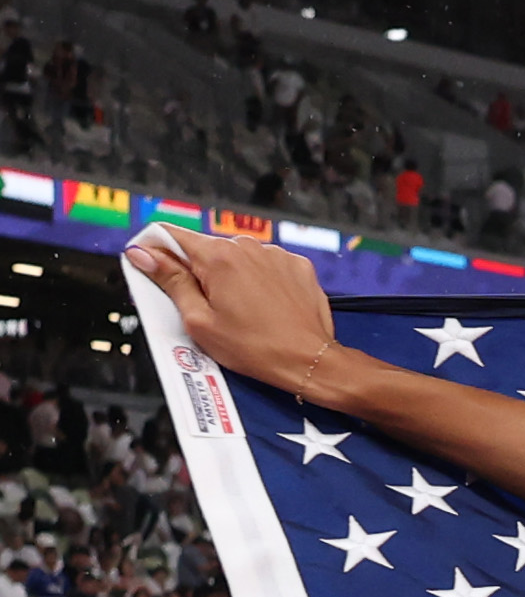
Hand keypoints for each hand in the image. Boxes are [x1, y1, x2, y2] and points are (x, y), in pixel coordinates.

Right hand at [130, 226, 352, 401]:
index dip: (156, 250)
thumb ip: (170, 281)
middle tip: (203, 305)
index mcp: (218, 256)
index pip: (171, 235)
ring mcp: (276, 254)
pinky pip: (265, 265)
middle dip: (197, 271)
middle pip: (205, 248)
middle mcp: (248, 246)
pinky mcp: (297, 265)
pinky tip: (262, 305)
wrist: (310, 361)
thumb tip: (142, 254)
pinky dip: (258, 280)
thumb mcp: (198, 319)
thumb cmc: (255, 348)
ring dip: (229, 275)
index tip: (153, 267)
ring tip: (238, 310)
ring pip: (236, 257)